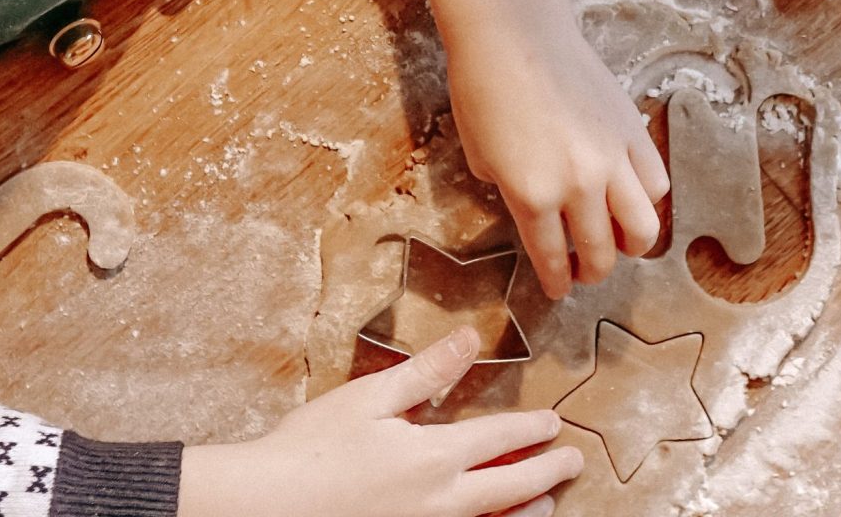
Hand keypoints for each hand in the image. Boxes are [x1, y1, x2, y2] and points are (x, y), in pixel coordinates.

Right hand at [178, 328, 580, 516]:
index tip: (555, 423)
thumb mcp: (370, 398)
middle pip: (510, 486)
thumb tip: (470, 340)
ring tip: (545, 502)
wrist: (266, 506)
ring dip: (524, 511)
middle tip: (573, 462)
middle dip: (547, 472)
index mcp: (434, 455)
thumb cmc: (311, 449)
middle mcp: (440, 501)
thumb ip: (426, 371)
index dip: (531, 429)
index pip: (499, 437)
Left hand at [386, 0, 671, 299]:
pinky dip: (648, 201)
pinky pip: (655, 183)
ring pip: (642, 227)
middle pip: (600, 252)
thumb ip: (508, 193)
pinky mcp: (632, 132)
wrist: (515, 33)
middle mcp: (579, 184)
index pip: (552, 257)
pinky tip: (632, 199)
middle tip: (585, 272)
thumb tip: (533, 210)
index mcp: (532, 194)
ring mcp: (613, 158)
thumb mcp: (480, 155)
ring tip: (620, 244)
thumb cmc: (483, 89)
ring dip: (631, 246)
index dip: (555, 281)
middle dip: (592, 271)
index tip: (557, 289)